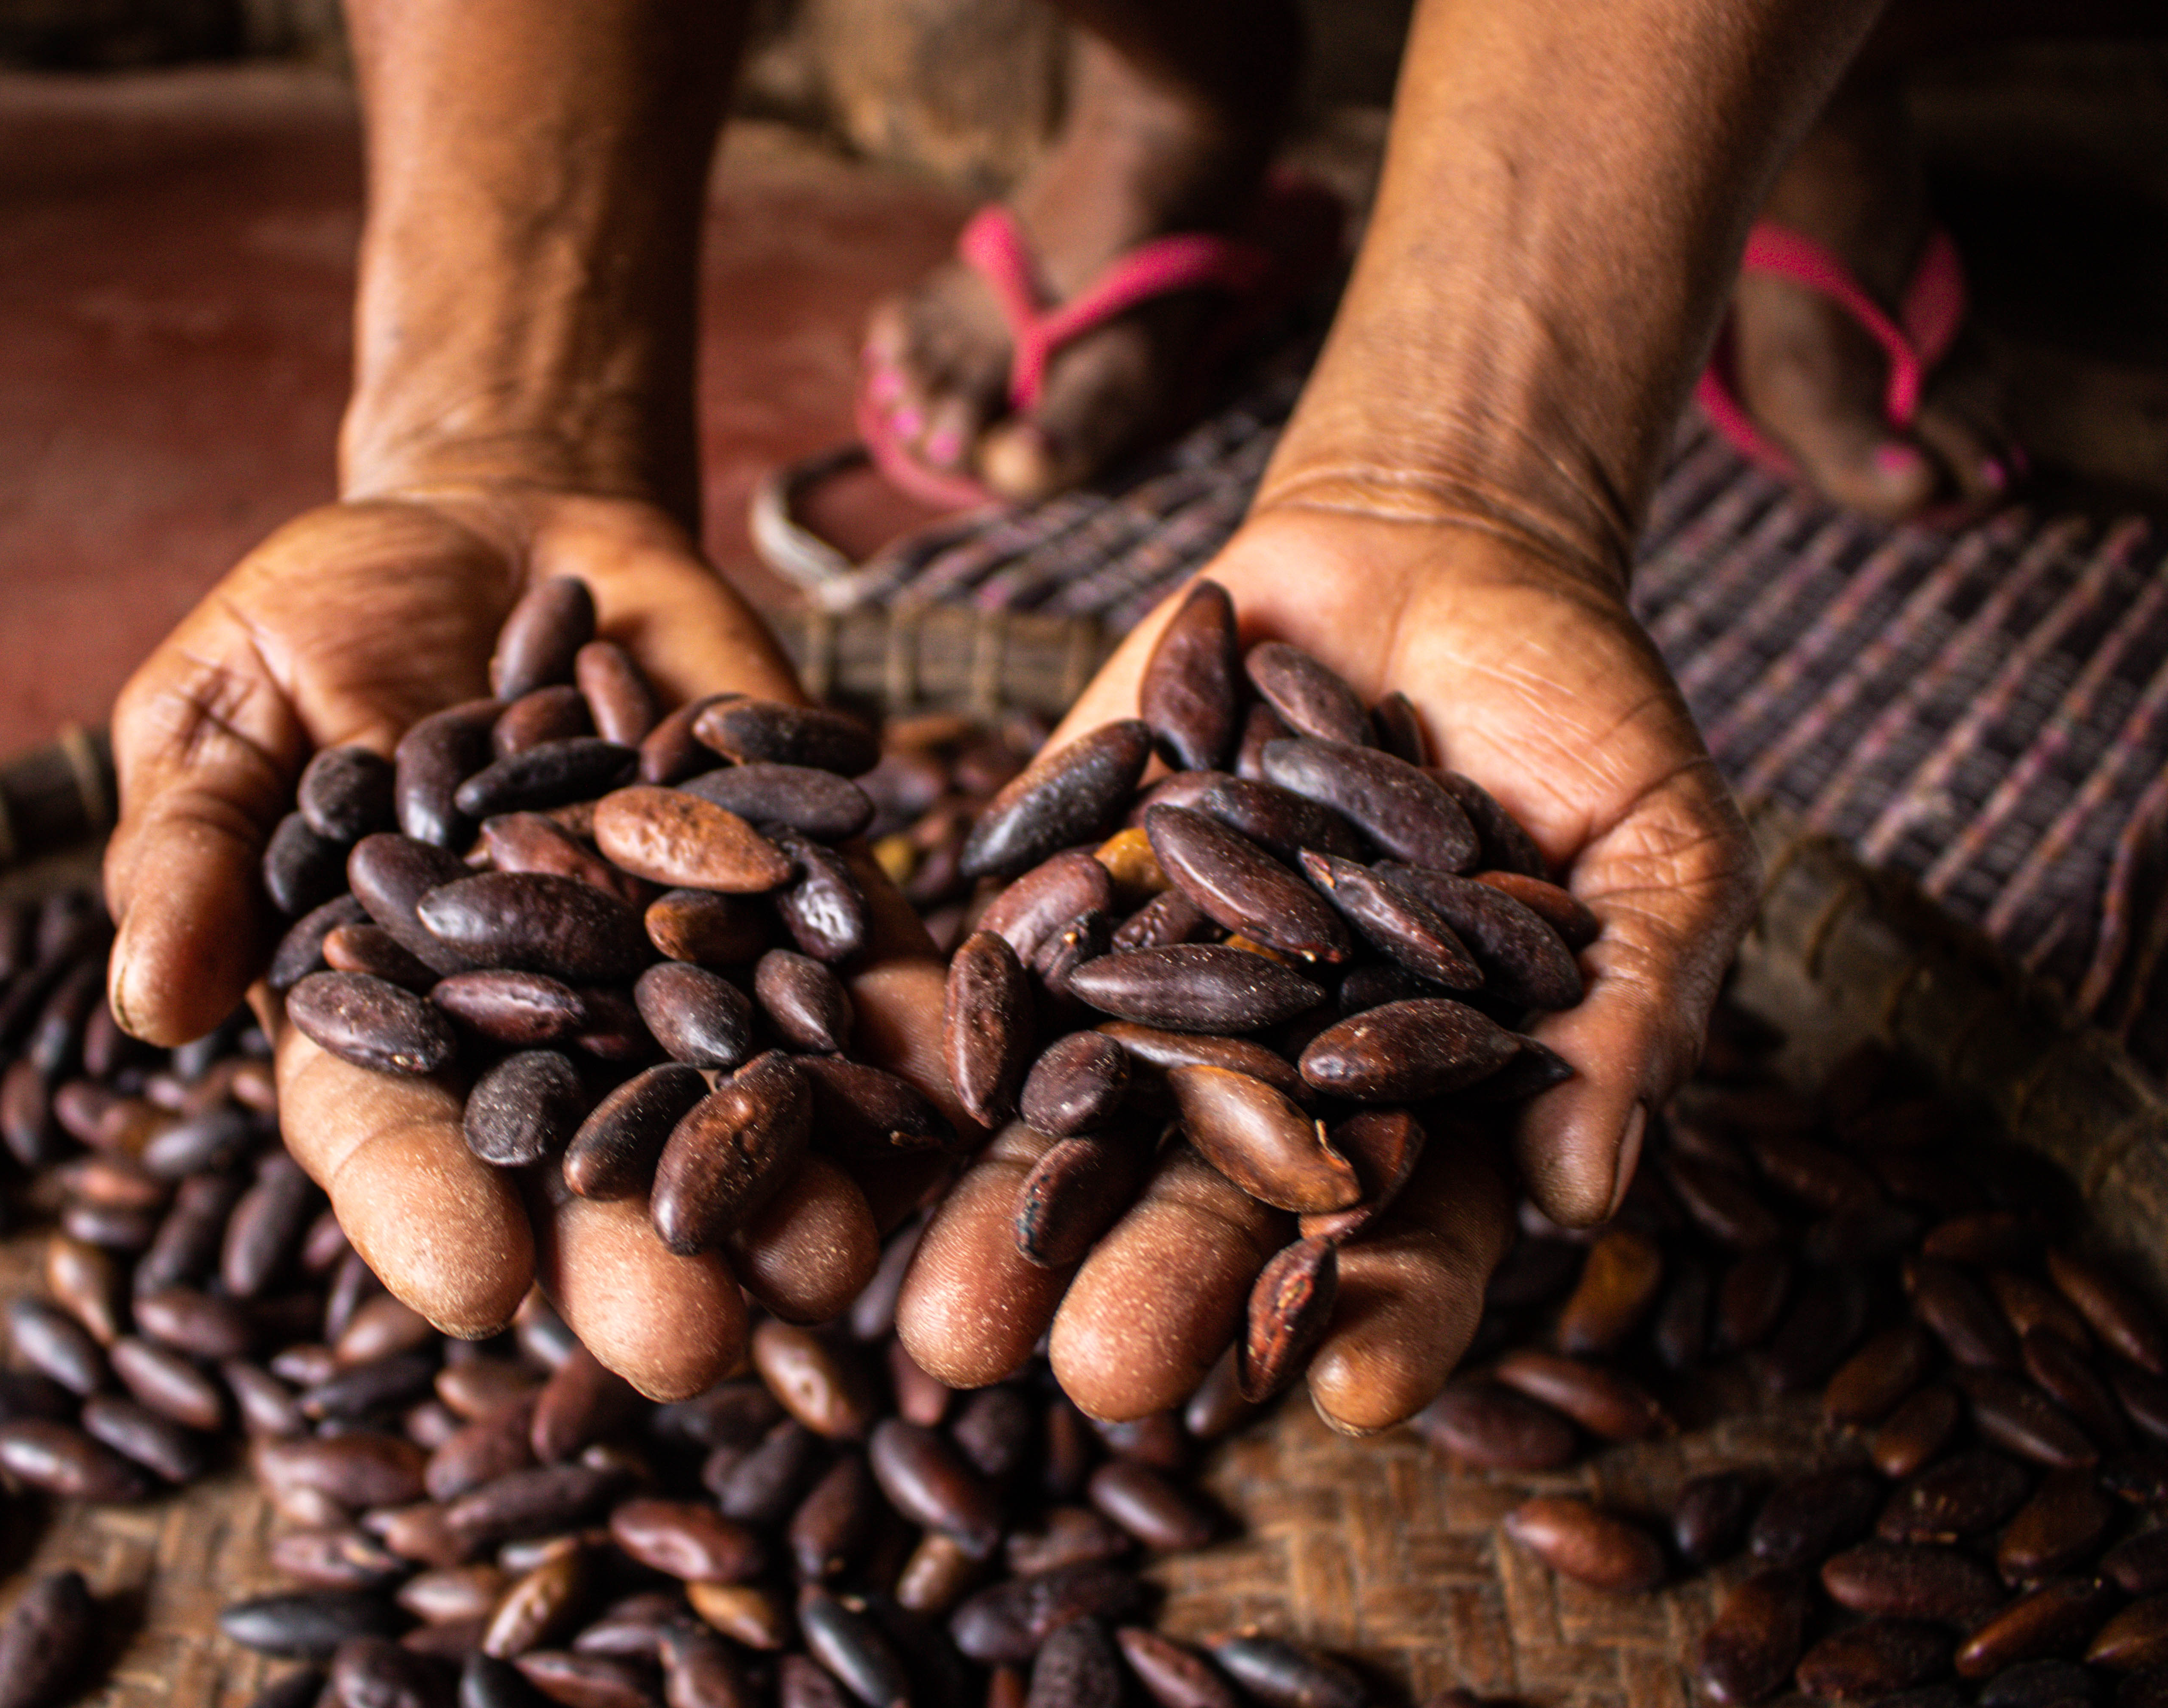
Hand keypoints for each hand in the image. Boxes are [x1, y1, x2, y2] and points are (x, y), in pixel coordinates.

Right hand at [106, 491, 955, 1397]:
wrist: (503, 530)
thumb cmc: (322, 625)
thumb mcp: (222, 712)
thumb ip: (193, 850)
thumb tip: (156, 1007)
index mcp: (391, 1016)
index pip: (395, 1140)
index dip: (430, 1215)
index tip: (480, 1288)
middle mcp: (546, 1020)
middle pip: (588, 1155)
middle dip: (643, 1247)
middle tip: (698, 1339)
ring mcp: (677, 952)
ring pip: (737, 1084)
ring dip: (797, 1170)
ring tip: (847, 1248)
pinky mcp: (784, 872)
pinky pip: (846, 951)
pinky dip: (896, 1009)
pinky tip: (948, 1074)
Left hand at [899, 503, 1757, 1427]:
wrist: (1425, 553)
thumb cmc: (1574, 716)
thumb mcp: (1653, 845)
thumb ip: (1628, 1013)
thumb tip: (1582, 1198)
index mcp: (1425, 1100)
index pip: (1414, 1236)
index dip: (1392, 1314)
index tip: (1354, 1395)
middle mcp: (1277, 1071)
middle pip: (1218, 1204)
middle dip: (1158, 1288)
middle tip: (1103, 1380)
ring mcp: (1161, 984)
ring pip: (1085, 1125)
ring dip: (1015, 1224)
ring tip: (950, 1329)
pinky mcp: (1068, 890)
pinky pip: (1005, 974)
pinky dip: (956, 1039)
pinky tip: (902, 1116)